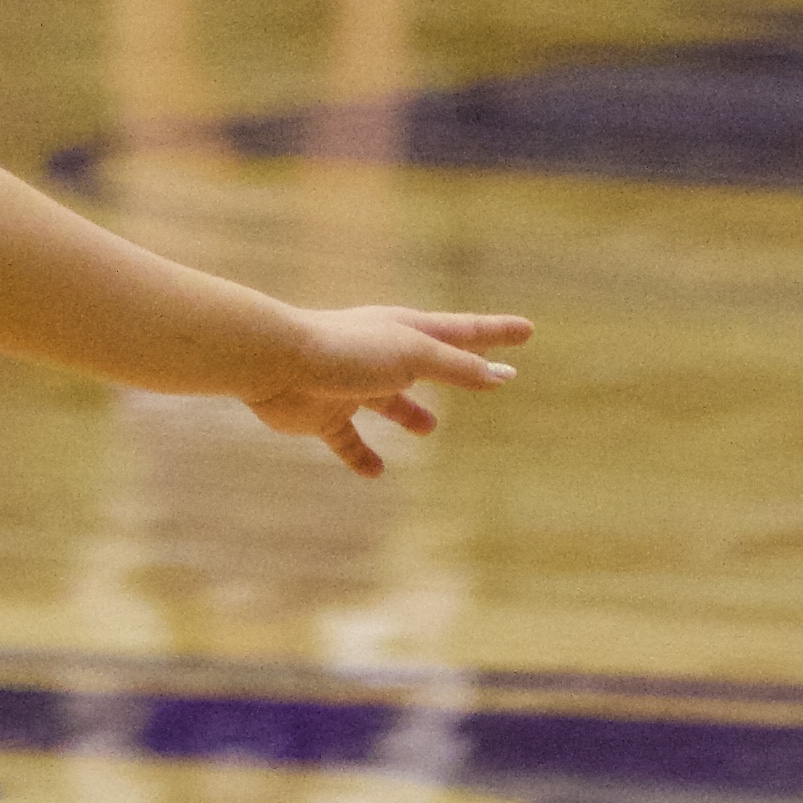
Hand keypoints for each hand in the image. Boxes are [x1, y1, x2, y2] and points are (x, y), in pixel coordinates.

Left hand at [242, 305, 533, 477]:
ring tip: (429, 428)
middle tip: (485, 373)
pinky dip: (362, 455)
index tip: (526, 330)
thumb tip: (502, 375)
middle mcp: (382, 355)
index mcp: (407, 331)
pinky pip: (348, 441)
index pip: (464, 332)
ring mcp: (352, 385)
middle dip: (459, 367)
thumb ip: (457, 367)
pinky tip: (375, 472)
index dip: (497, 332)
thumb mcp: (413, 356)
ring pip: (389, 402)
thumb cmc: (348, 351)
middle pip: (432, 363)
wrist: (276, 363)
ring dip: (410, 413)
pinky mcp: (324, 415)